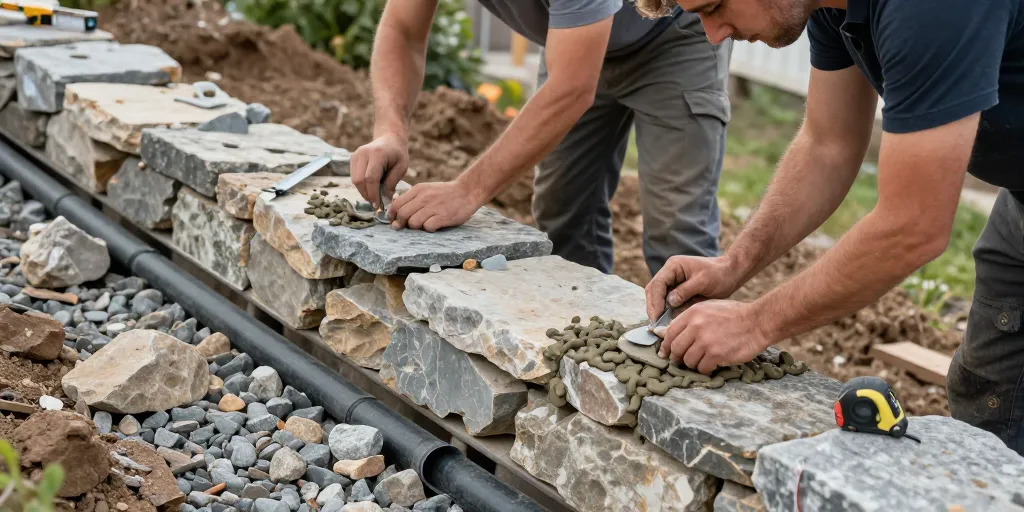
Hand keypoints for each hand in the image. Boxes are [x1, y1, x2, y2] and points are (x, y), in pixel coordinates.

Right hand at [350, 133, 408, 206]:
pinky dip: (361, 186)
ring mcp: (356, 155)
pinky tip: (371, 187)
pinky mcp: (353, 159)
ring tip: (375, 195)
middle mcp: (363, 153)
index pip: (370, 178)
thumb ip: (392, 183)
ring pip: (354, 180)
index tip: (378, 205)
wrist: (389, 139)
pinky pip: (354, 177)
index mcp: (377, 154)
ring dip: (363, 191)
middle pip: (359, 180)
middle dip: (367, 194)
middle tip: (376, 203)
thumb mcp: (401, 168)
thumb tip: (384, 200)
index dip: (373, 194)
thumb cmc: (398, 154)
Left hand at [388, 180, 482, 231]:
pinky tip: (434, 225)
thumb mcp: (426, 189)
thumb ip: (412, 198)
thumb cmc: (445, 193)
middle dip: (401, 223)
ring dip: (416, 227)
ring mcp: (434, 207)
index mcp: (418, 190)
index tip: (394, 220)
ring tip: (423, 224)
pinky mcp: (443, 217)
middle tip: (405, 226)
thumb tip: (395, 209)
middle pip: (402, 214)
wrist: (467, 191)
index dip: (392, 215)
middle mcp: (424, 197)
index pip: (396, 204)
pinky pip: (428, 227)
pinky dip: (429, 229)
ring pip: (413, 222)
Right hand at [645, 255, 743, 322]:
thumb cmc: (719, 274)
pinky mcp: (677, 290)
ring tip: (659, 326)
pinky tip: (667, 322)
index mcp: (673, 266)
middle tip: (655, 324)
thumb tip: (669, 303)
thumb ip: (685, 291)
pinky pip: (666, 302)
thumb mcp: (703, 282)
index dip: (655, 301)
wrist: (731, 273)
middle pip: (653, 290)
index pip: (657, 284)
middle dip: (653, 307)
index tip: (657, 317)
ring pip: (657, 297)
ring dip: (657, 310)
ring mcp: (672, 281)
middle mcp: (669, 273)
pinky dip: (665, 312)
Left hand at [654, 300, 771, 373]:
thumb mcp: (708, 309)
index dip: (666, 345)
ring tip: (704, 359)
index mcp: (693, 314)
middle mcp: (696, 326)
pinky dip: (706, 369)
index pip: (670, 333)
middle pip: (676, 349)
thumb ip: (686, 320)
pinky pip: (702, 368)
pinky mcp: (716, 355)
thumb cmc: (733, 315)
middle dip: (677, 357)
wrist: (757, 322)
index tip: (665, 353)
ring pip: (688, 360)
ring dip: (694, 363)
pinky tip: (713, 363)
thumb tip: (659, 332)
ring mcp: (706, 341)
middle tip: (681, 361)